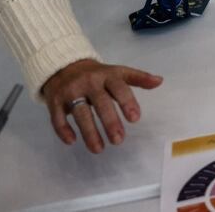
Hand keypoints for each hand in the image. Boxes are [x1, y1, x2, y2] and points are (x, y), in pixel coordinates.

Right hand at [41, 59, 161, 152]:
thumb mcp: (118, 72)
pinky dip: (63, 130)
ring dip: (89, 132)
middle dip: (110, 121)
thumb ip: (138, 78)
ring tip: (99, 149)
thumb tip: (160, 81)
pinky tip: (72, 142)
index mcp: (107, 75)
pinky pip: (57, 118)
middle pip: (101, 103)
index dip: (127, 102)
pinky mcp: (54, 101)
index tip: (135, 119)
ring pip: (80, 113)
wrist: (64, 65)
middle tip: (119, 140)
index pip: (119, 88)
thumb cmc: (97, 74)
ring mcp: (70, 91)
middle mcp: (89, 82)